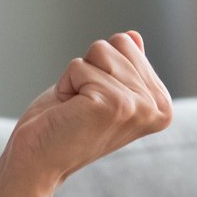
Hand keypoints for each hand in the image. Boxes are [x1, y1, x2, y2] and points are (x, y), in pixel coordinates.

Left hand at [12, 28, 173, 189]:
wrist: (36, 160)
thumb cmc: (63, 124)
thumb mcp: (97, 88)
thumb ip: (122, 67)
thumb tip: (132, 35)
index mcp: (160, 104)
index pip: (128, 44)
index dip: (99, 66)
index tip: (93, 100)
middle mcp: (157, 107)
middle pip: (118, 43)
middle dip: (89, 68)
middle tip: (81, 104)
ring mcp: (138, 107)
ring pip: (100, 51)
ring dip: (77, 77)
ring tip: (75, 108)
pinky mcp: (114, 105)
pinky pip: (80, 66)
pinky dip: (66, 85)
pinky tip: (68, 112)